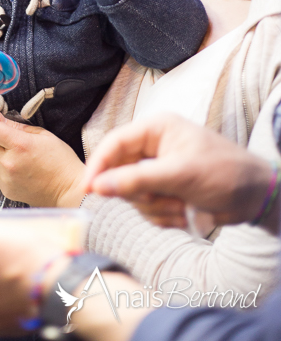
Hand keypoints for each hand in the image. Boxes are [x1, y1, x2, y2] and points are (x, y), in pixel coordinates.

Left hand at [0, 113, 86, 206]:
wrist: (68, 191)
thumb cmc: (60, 161)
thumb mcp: (43, 135)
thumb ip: (17, 126)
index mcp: (19, 145)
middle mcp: (9, 162)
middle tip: (6, 138)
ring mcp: (6, 178)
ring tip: (19, 157)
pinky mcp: (6, 190)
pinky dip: (4, 168)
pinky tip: (20, 169)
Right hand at [85, 113, 275, 228]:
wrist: (256, 197)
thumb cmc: (224, 173)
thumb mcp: (179, 175)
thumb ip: (137, 180)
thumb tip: (98, 186)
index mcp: (155, 129)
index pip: (113, 144)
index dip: (98, 166)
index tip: (88, 190)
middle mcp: (152, 147)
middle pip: (119, 173)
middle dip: (140, 194)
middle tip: (163, 199)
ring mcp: (158, 170)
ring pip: (133, 195)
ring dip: (155, 208)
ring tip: (181, 207)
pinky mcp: (165, 190)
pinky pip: (146, 208)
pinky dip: (162, 216)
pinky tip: (184, 213)